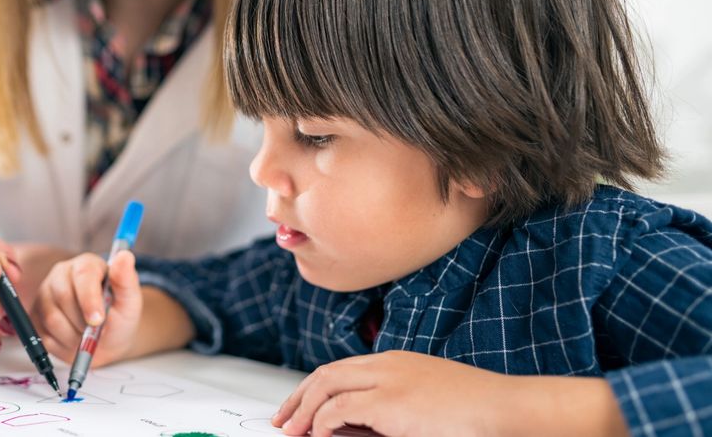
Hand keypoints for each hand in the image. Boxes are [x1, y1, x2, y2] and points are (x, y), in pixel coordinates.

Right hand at [34, 251, 141, 366]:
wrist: (107, 342)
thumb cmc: (119, 318)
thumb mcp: (130, 301)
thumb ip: (127, 280)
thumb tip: (125, 256)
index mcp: (86, 265)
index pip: (83, 274)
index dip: (89, 299)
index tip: (98, 320)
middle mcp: (61, 275)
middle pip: (63, 296)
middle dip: (82, 321)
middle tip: (96, 332)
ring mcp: (45, 294)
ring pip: (52, 318)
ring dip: (73, 336)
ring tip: (86, 335)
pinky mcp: (35, 315)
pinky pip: (43, 334)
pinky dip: (61, 344)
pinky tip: (73, 339)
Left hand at [272, 351, 512, 436]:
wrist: (509, 410)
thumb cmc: (478, 412)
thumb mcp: (425, 406)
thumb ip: (390, 413)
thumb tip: (354, 427)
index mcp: (395, 362)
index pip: (341, 370)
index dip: (314, 389)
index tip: (299, 409)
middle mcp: (387, 366)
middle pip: (326, 373)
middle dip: (298, 397)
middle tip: (284, 421)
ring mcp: (388, 381)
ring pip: (326, 386)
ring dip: (304, 411)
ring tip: (293, 432)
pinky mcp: (390, 403)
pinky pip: (339, 409)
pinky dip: (322, 423)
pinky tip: (318, 436)